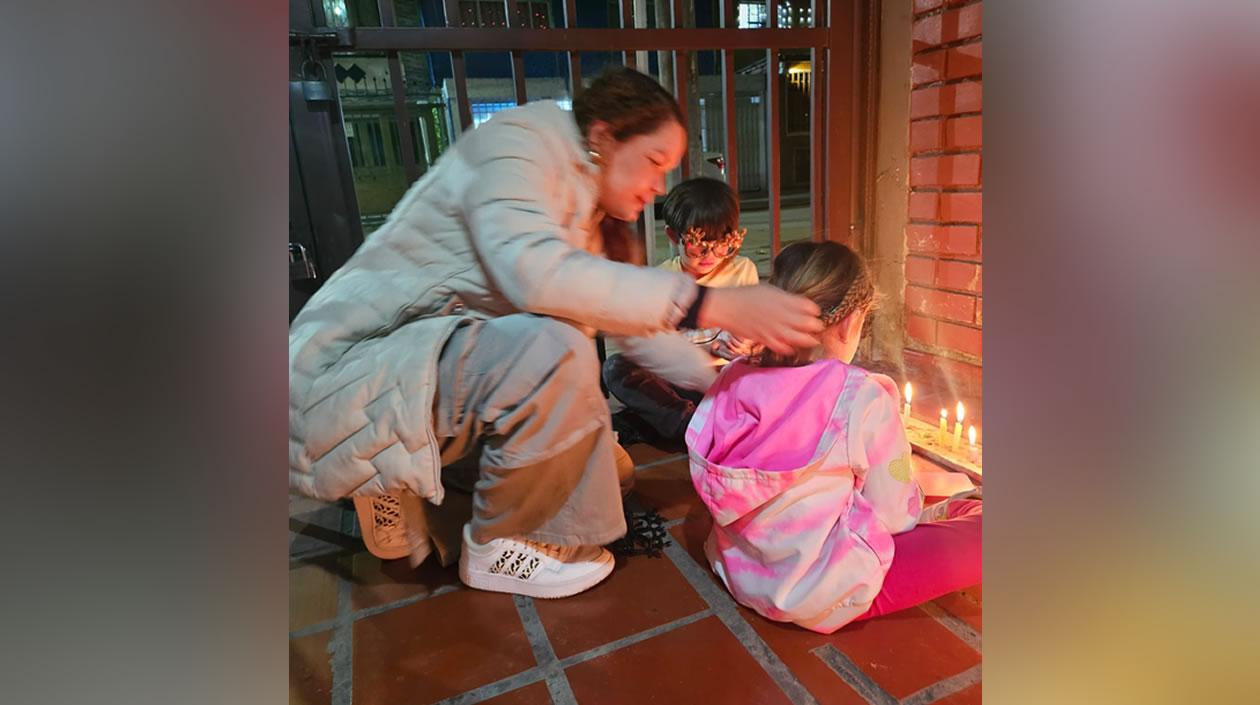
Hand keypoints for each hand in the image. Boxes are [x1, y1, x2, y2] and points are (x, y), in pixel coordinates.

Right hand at [698, 285, 822, 354]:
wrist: (726, 306)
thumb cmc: (744, 295)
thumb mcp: (768, 289)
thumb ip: (784, 298)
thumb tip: (797, 304)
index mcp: (784, 299)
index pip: (809, 307)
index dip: (814, 311)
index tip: (814, 312)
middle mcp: (782, 314)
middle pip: (808, 324)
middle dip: (816, 326)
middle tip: (817, 327)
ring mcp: (774, 328)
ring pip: (800, 338)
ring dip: (808, 340)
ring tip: (812, 340)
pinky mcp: (765, 339)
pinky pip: (783, 347)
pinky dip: (790, 349)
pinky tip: (792, 347)